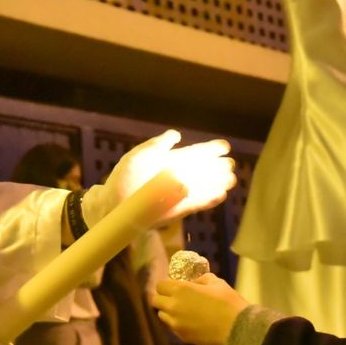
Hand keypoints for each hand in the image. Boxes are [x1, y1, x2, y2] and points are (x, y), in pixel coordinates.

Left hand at [84, 132, 235, 227]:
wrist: (113, 203)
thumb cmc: (123, 177)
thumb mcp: (137, 156)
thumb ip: (157, 145)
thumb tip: (176, 134)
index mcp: (171, 161)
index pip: (194, 154)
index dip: (210, 150)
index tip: (224, 146)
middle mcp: (178, 176)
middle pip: (203, 170)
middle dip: (219, 167)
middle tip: (231, 164)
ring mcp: (179, 193)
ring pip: (204, 187)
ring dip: (218, 183)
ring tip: (232, 179)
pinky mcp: (178, 209)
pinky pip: (197, 204)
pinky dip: (209, 200)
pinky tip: (220, 195)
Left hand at [150, 274, 247, 344]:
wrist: (238, 330)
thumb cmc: (228, 303)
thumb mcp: (217, 283)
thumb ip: (202, 280)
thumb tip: (195, 283)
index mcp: (180, 290)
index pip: (160, 285)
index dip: (167, 285)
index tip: (175, 286)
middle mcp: (173, 307)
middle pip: (155, 301)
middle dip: (163, 298)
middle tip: (175, 298)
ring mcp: (176, 325)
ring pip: (163, 316)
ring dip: (169, 312)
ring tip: (184, 311)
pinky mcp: (182, 338)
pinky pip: (174, 328)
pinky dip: (178, 324)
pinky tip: (192, 323)